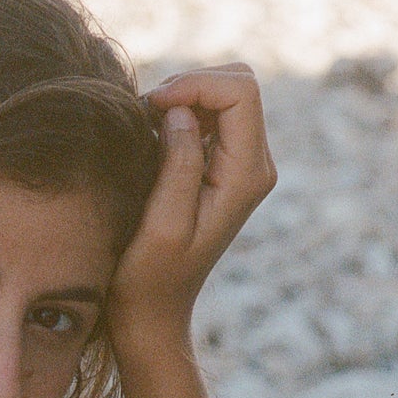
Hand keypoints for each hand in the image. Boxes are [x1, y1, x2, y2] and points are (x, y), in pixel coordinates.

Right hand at [107, 66, 277, 353]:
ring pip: (224, 94)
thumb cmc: (149, 281)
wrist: (153, 315)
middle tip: (144, 114)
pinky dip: (179, 113)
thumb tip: (181, 112)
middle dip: (190, 86)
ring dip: (181, 99)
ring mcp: (240, 165)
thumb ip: (179, 164)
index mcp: (247, 176)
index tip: (150, 107)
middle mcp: (254, 165)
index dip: (195, 85)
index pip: (241, 92)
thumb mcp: (161, 226)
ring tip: (142, 128)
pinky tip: (150, 138)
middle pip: (238, 83)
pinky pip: (209, 115)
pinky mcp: (221, 166)